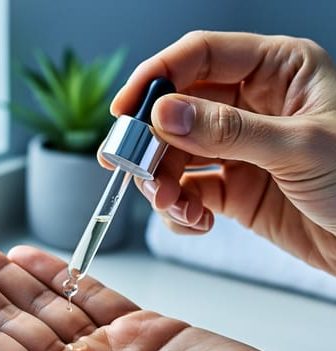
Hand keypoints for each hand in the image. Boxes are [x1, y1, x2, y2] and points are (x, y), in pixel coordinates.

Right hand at [103, 31, 335, 274]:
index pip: (202, 56)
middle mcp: (253, 105)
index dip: (157, 77)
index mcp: (278, 71)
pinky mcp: (234, 188)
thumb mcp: (298, 147)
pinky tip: (196, 221)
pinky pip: (189, 191)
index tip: (125, 109)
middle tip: (135, 168)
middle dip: (153, 143)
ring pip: (177, 154)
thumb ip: (227, 130)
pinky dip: (181, 209)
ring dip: (163, 182)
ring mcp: (239, 148)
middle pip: (179, 110)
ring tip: (172, 205)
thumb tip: (165, 114)